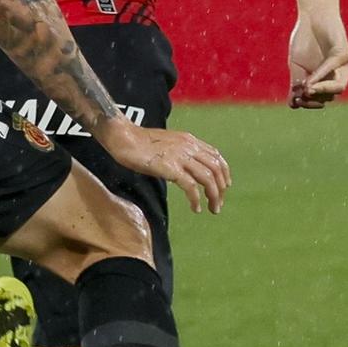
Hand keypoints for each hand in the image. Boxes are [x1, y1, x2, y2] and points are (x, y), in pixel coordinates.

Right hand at [100, 120, 230, 213]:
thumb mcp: (165, 144)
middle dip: (221, 189)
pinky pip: (191, 187)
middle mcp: (189, 146)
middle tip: (218, 204)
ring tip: (212, 209)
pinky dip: (196, 199)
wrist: (123, 137)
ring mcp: (180, 157)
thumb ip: (178, 153)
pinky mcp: (171, 168)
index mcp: (189, 140)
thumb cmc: (138, 142)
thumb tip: (183, 170)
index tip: (224, 186)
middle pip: (216, 169)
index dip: (224, 172)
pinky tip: (195, 208)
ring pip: (208, 178)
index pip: (216, 155)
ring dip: (214, 196)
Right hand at [288, 10, 347, 108]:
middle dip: (314, 98)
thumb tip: (294, 104)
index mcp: (327, 78)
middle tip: (300, 94)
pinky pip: (332, 68)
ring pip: (339, 87)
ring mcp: (344, 64)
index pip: (321, 99)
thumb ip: (296, 83)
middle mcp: (338, 73)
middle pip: (330, 96)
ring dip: (322, 91)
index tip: (296, 101)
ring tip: (306, 90)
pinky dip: (320, 75)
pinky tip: (309, 80)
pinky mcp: (344, 53)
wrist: (312, 14)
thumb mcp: (296, 65)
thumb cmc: (305, 38)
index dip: (309, 103)